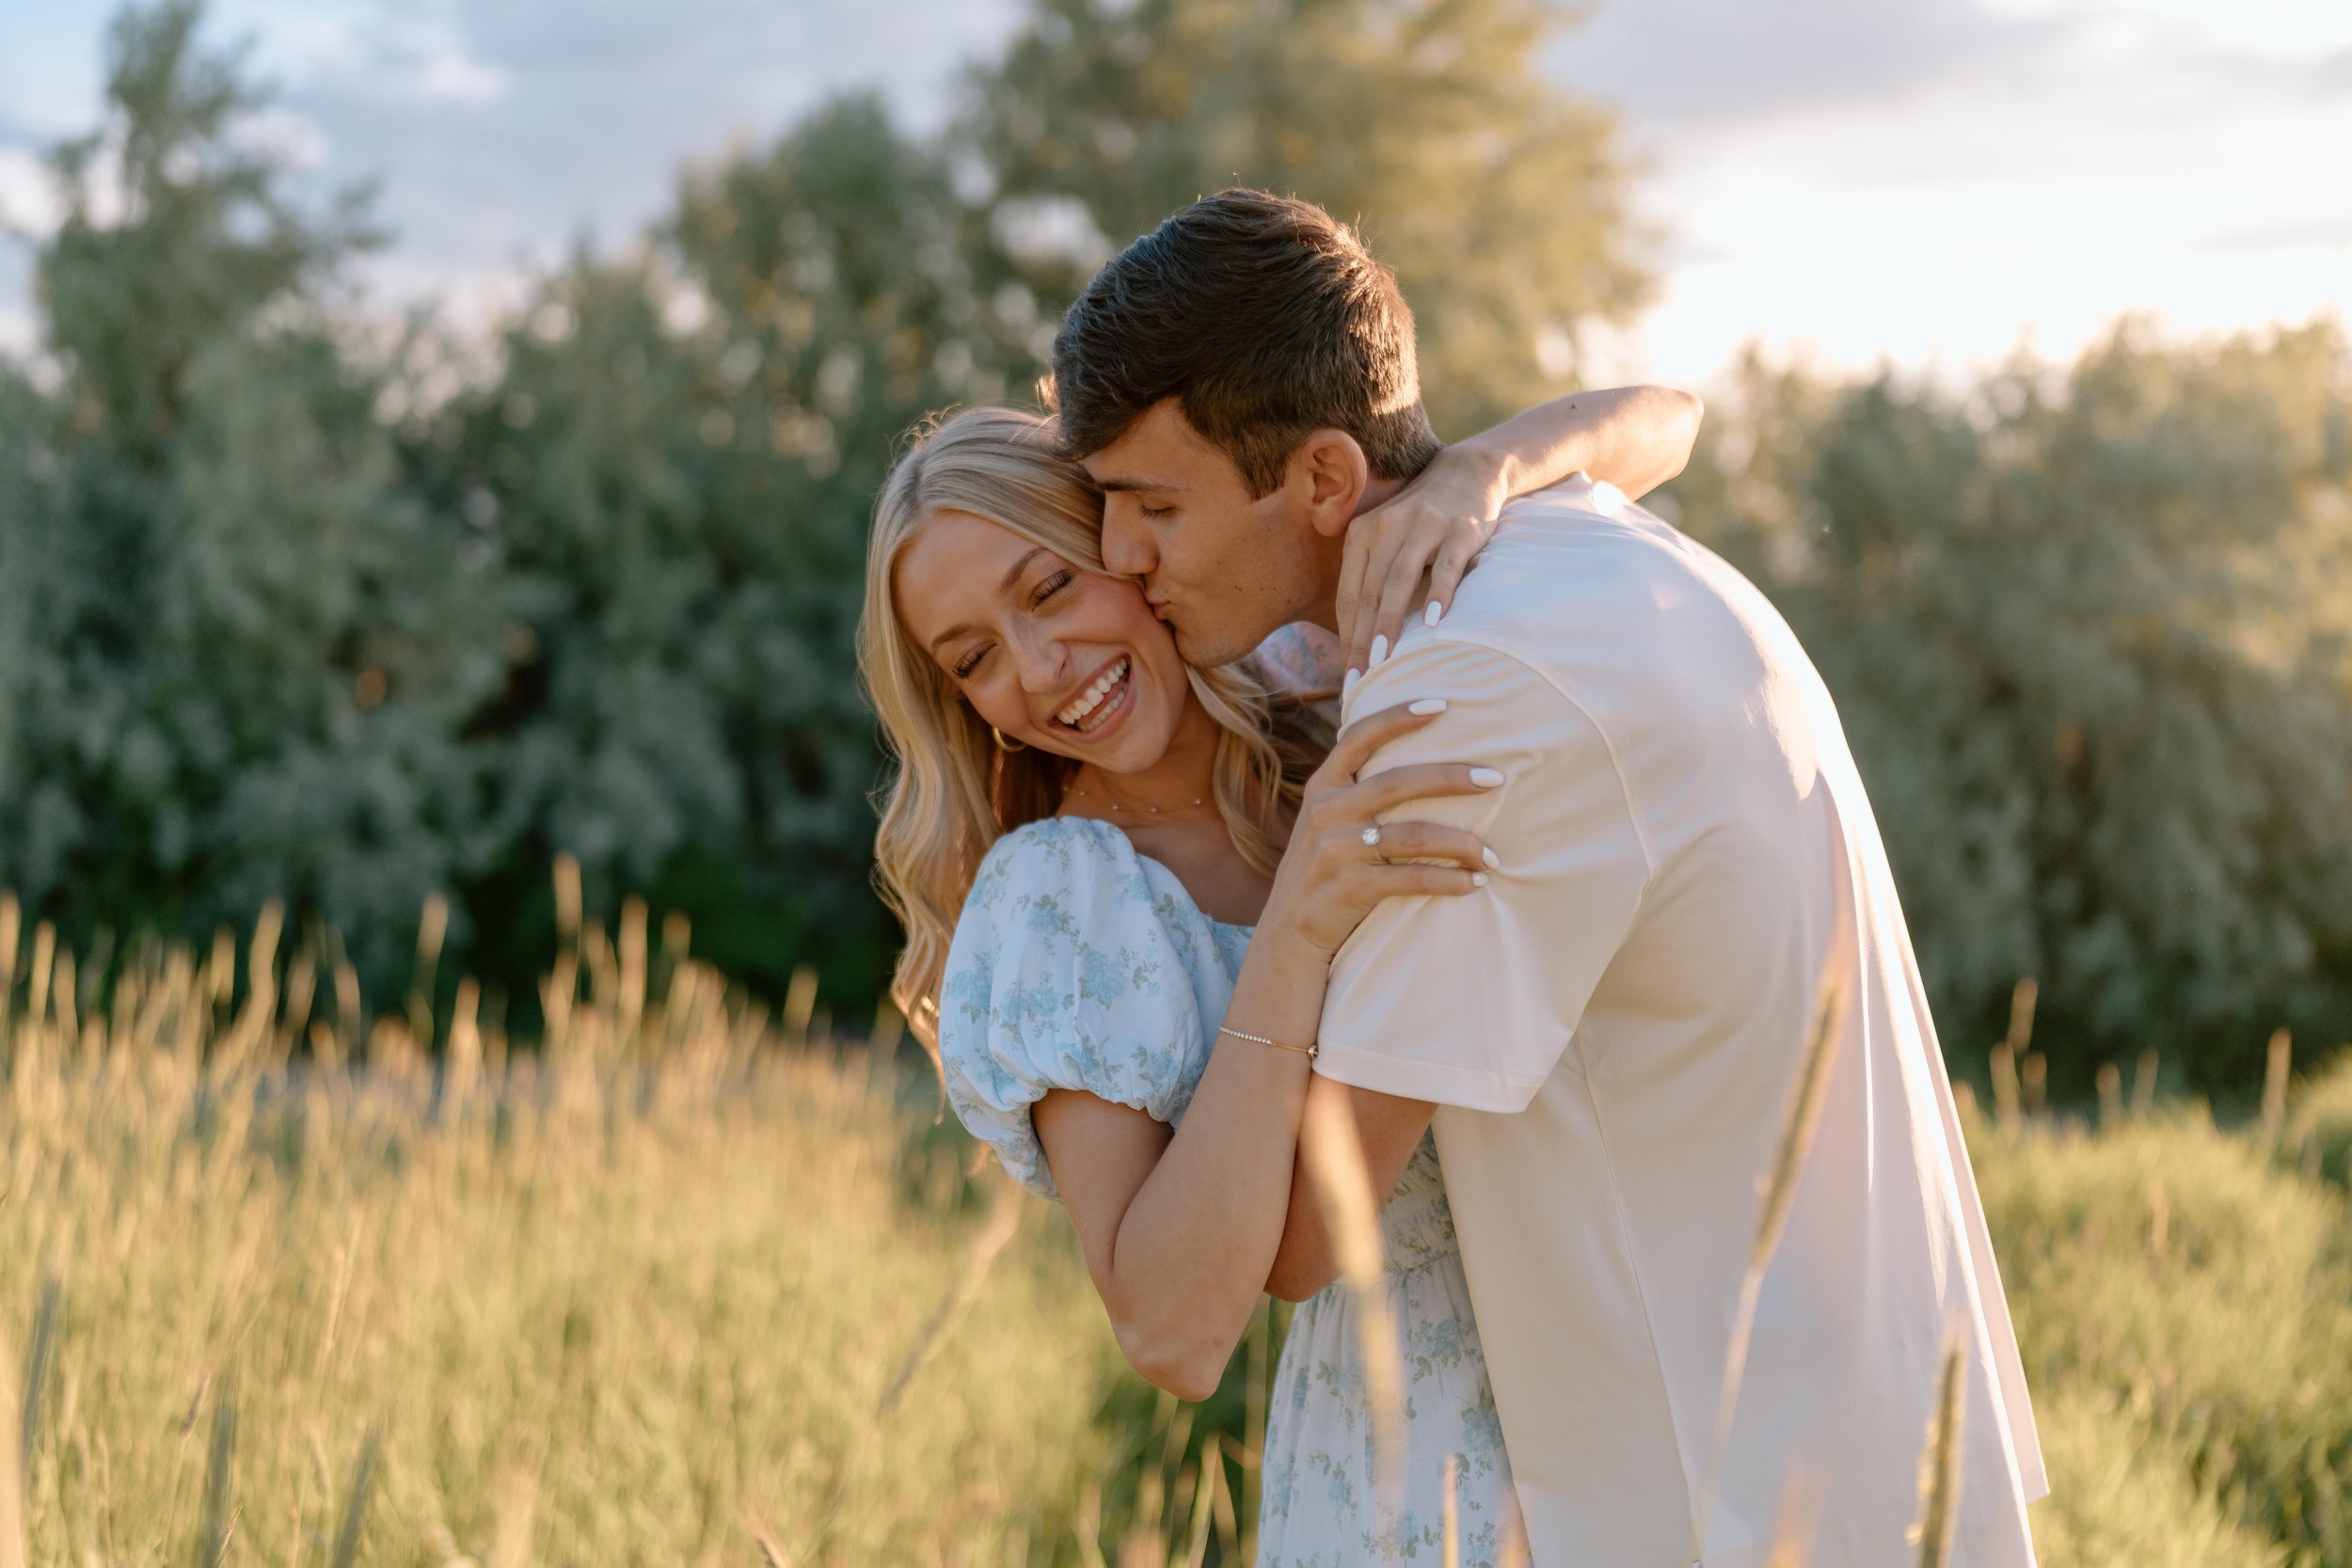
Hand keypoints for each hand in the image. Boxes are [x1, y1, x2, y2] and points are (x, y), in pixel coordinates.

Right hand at [1258, 700, 1497, 958]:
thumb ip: (1355, 789)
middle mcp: (1325, 812)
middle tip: (1496, 778)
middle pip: (1399, 781)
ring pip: (1414, 835)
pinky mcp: (1349, 888)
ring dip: (1463, 844)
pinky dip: (1450, 881)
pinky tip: (1475, 884)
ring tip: (1493, 856)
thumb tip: (1412, 751)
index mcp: (1323, 787)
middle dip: (1452, 776)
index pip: (1359, 737)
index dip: (1398, 715)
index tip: (1442, 704)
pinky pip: (1413, 879)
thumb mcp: (1326, 822)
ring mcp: (1335, 850)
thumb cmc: (1325, 871)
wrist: (1288, 936)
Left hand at [1335, 446, 1508, 675]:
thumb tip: (1354, 643)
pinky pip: (1447, 566)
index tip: (1346, 676)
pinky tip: (1434, 622)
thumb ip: (1370, 580)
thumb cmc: (1420, 523)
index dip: (1345, 637)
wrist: (1466, 475)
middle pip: (1370, 592)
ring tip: (1383, 660)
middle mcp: (1387, 527)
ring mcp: (1424, 526)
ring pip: (1400, 580)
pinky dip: (1439, 593)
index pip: (1349, 595)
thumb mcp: (1386, 541)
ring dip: (1389, 622)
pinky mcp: (1459, 529)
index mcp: (1362, 534)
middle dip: (1361, 640)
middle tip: (1360, 680)